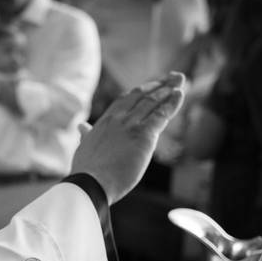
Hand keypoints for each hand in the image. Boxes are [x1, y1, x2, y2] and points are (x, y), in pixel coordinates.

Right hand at [71, 72, 185, 203]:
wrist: (91, 183)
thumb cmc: (87, 172)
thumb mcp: (84, 147)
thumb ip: (86, 135)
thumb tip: (81, 127)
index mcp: (104, 121)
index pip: (125, 100)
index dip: (141, 91)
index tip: (152, 85)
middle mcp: (118, 119)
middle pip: (141, 95)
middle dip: (159, 85)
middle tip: (173, 77)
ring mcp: (130, 125)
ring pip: (152, 102)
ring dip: (168, 90)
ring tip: (179, 81)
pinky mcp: (143, 136)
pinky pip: (161, 115)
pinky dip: (172, 103)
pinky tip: (179, 95)